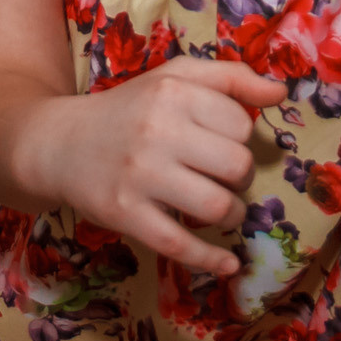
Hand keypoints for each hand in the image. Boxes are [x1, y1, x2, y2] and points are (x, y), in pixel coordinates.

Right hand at [16, 57, 286, 275]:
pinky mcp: (125, 215)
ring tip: (222, 210)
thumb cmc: (129, 108)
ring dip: (232, 215)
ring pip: (217, 207)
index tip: (220, 142)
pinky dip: (212, 259)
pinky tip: (228, 263)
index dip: (239, 138)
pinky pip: (180, 244)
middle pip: (236, 166)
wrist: (60, 142)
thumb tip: (280, 93)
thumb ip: (230, 78)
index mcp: (173, 92)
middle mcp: (157, 131)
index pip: (240, 125)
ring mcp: (140, 176)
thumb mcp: (175, 77)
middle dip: (240, 178)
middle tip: (223, 178)